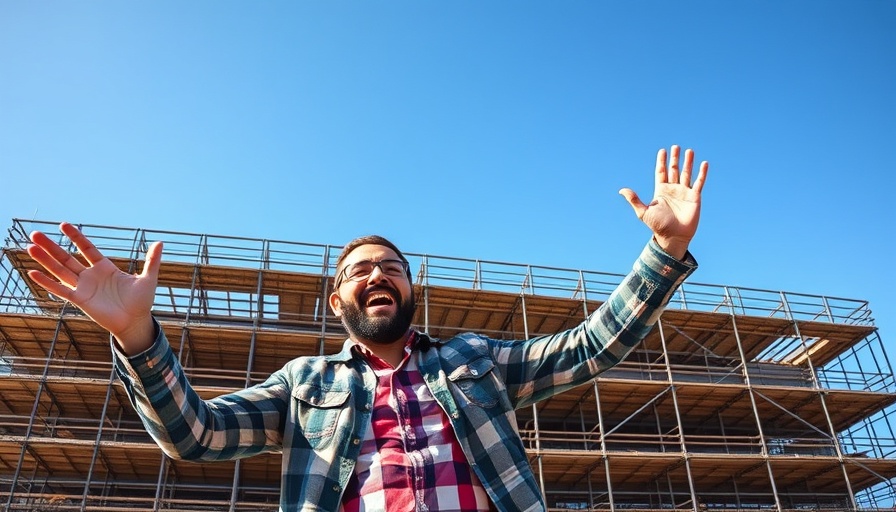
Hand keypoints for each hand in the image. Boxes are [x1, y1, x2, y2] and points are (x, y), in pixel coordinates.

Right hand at [27, 222, 162, 354]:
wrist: (135, 322)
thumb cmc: (142, 301)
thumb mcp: (148, 278)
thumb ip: (151, 260)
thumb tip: (160, 242)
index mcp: (105, 267)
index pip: (87, 248)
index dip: (76, 237)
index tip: (63, 225)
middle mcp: (91, 276)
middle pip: (67, 257)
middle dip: (51, 246)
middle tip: (35, 233)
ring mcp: (83, 288)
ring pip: (60, 270)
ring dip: (45, 260)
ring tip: (30, 247)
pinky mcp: (80, 300)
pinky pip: (60, 289)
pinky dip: (47, 282)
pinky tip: (33, 272)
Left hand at [619, 145, 708, 258]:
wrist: (673, 237)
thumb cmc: (658, 226)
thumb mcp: (643, 212)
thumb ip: (634, 200)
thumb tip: (621, 190)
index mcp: (661, 191)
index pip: (661, 172)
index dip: (661, 162)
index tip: (662, 150)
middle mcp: (673, 189)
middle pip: (674, 170)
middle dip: (674, 159)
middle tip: (675, 146)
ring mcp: (684, 192)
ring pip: (687, 173)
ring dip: (688, 162)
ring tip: (689, 151)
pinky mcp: (695, 197)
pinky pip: (699, 182)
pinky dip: (702, 173)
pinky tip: (704, 164)